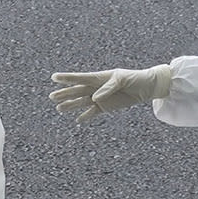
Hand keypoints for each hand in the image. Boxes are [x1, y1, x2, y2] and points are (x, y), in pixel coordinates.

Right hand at [48, 64, 172, 124]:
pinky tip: (77, 121)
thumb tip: (94, 98)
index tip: (54, 77)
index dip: (67, 78)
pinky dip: (85, 116)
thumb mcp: (122, 80)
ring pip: (81, 102)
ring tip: (59, 109)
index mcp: (98, 77)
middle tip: (52, 97)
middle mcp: (96, 88)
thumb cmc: (134, 78)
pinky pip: (92, 113)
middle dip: (65, 94)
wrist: (145, 87)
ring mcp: (99, 98)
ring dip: (71, 105)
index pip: (80, 78)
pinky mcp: (105, 107)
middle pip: (77, 91)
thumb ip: (108, 88)